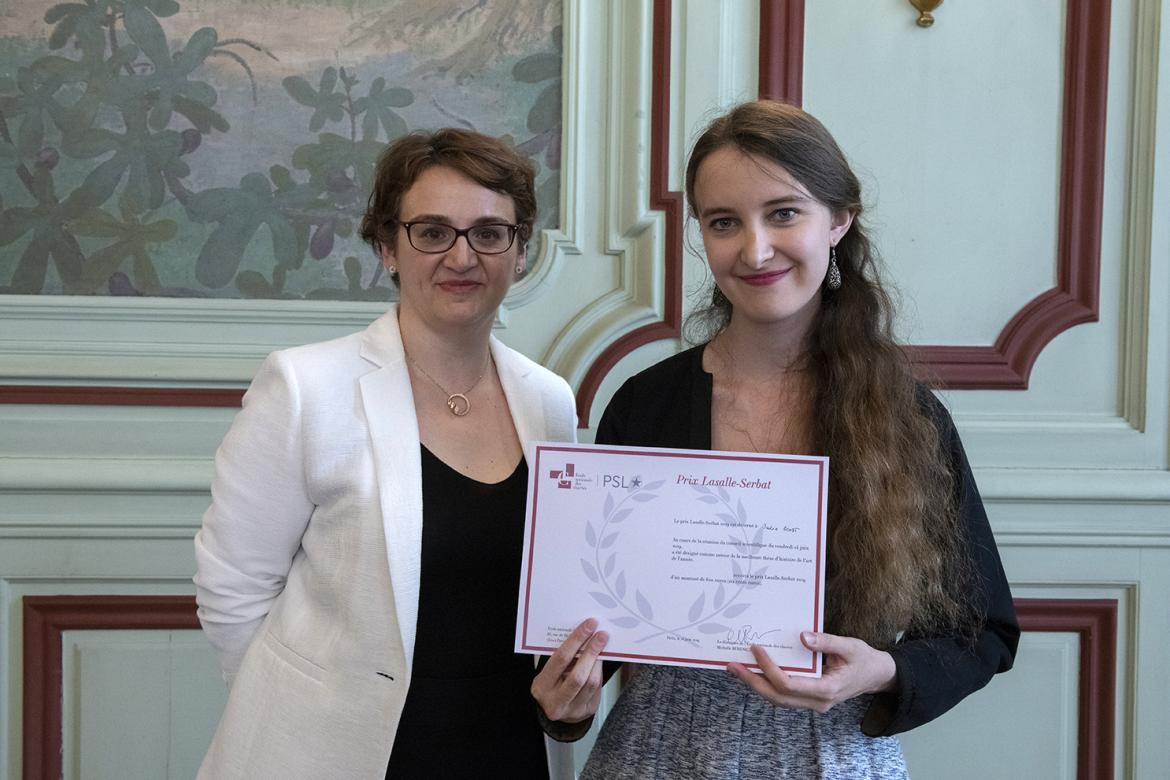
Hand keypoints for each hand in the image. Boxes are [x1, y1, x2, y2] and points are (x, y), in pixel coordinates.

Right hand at [531, 618, 608, 722]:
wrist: (557, 709)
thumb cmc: (552, 683)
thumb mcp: (550, 671)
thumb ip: (563, 657)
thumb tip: (583, 634)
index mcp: (541, 686)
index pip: (560, 660)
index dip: (576, 641)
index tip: (589, 626)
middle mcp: (554, 701)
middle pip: (577, 675)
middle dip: (591, 652)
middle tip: (601, 635)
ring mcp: (571, 710)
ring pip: (590, 683)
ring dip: (598, 661)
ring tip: (602, 644)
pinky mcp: (585, 712)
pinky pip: (597, 689)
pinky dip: (599, 671)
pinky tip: (601, 659)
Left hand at [727, 631, 896, 713]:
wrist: (878, 676)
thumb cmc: (864, 659)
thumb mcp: (849, 646)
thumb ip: (826, 642)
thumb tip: (802, 636)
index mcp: (827, 690)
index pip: (788, 684)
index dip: (768, 668)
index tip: (756, 649)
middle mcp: (817, 702)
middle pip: (777, 697)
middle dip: (752, 682)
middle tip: (732, 665)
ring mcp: (813, 703)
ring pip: (778, 700)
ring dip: (756, 685)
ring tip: (736, 669)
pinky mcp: (809, 699)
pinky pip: (783, 696)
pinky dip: (766, 685)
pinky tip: (754, 673)